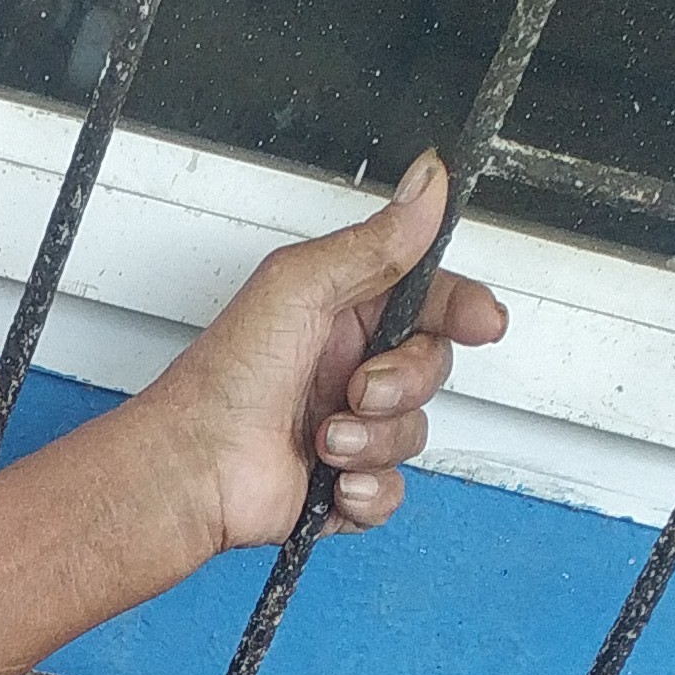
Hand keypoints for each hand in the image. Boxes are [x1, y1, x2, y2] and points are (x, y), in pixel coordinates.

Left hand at [148, 154, 507, 556]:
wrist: (192, 467)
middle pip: (433, 367)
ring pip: (415, 432)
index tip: (482, 322)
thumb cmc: (225, 378)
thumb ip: (376, 242)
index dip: (464, 310)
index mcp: (347, 312)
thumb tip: (428, 182)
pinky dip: (369, 491)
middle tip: (358, 388)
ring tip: (323, 439)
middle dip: (404, 382)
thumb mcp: (302, 285)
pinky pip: (392, 491)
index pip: (433, 301)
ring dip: (374, 439)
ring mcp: (349, 426)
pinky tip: (336, 484)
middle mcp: (351, 366)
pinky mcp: (341, 482)